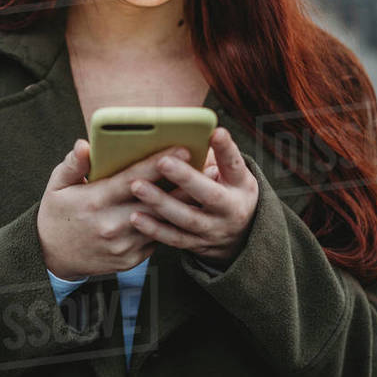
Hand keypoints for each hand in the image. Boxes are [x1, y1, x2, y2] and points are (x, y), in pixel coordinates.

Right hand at [36, 141, 220, 280]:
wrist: (52, 257)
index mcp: (95, 202)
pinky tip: (184, 211)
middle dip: (182, 183)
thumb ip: (72, 165)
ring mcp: (123, 246)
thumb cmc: (57, 214)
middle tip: (206, 166)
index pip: (133, 179)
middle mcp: (111, 225)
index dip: (159, 163)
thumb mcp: (57, 186)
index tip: (182, 147)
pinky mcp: (130, 260)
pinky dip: (168, 224)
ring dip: (181, 205)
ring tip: (202, 186)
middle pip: (155, 201)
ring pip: (160, 222)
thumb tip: (84, 145)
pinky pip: (156, 240)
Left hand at [127, 126, 258, 266]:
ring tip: (137, 186)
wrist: (240, 236)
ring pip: (187, 218)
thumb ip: (216, 156)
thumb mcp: (233, 174)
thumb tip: (191, 132)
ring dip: (161, 203)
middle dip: (186, 178)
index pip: (234, 165)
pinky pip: (174, 238)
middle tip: (163, 161)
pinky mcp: (197, 245)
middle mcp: (230, 210)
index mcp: (240, 185)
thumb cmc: (229, 190)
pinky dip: (154, 229)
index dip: (226, 149)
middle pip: (209, 195)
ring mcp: (213, 230)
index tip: (215, 132)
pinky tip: (135, 216)